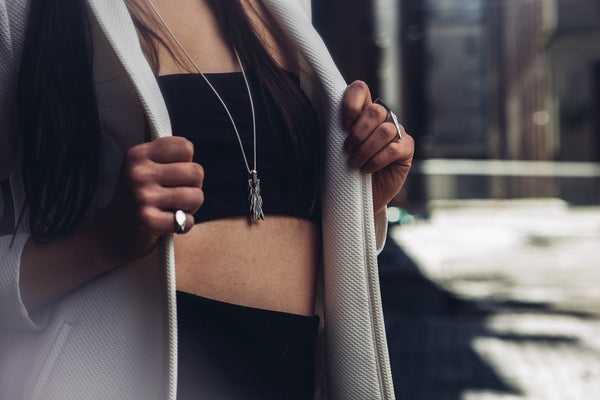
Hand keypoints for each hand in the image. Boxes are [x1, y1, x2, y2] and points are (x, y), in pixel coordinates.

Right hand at [94, 136, 203, 264]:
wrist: (112, 232)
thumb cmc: (139, 197)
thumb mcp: (144, 168)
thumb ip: (168, 156)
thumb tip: (191, 149)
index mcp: (138, 155)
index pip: (186, 147)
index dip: (186, 164)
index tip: (173, 175)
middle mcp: (138, 173)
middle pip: (196, 172)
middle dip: (193, 187)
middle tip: (175, 196)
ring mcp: (143, 197)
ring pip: (196, 196)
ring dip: (190, 207)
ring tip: (174, 208)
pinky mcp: (148, 220)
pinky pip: (187, 220)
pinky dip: (184, 224)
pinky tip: (170, 223)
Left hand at [341, 81, 413, 214]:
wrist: (357, 197)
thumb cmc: (344, 170)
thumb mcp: (334, 148)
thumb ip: (334, 130)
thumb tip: (323, 116)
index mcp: (361, 111)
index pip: (360, 90)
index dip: (351, 103)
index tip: (343, 125)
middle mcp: (381, 118)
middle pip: (375, 110)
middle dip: (358, 132)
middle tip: (347, 149)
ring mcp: (396, 132)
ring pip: (385, 130)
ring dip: (366, 149)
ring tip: (355, 163)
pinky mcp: (406, 148)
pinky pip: (395, 148)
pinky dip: (377, 160)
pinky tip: (367, 169)